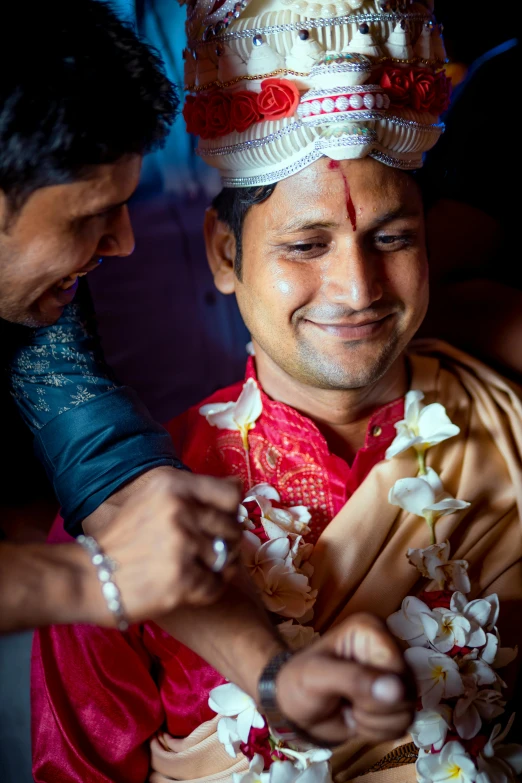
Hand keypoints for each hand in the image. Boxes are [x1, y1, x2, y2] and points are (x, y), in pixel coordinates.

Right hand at [90, 468, 241, 623]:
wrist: (88, 576)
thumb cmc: (123, 539)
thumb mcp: (152, 499)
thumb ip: (193, 492)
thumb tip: (238, 485)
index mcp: (173, 485)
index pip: (230, 493)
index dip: (231, 512)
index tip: (221, 522)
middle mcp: (180, 509)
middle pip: (232, 528)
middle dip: (225, 544)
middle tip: (205, 553)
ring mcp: (182, 544)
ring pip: (227, 559)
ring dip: (216, 569)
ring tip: (193, 570)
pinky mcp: (182, 578)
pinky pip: (216, 586)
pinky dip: (206, 591)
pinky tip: (188, 588)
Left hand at [275, 613, 415, 745]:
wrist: (295, 707)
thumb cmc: (299, 682)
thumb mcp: (316, 676)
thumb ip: (354, 679)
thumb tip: (397, 688)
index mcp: (371, 630)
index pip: (397, 667)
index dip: (376, 689)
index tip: (349, 692)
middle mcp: (388, 649)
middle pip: (407, 691)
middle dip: (373, 707)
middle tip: (346, 701)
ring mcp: (394, 676)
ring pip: (408, 711)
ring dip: (373, 720)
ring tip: (349, 708)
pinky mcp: (396, 700)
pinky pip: (403, 725)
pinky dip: (377, 730)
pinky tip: (357, 717)